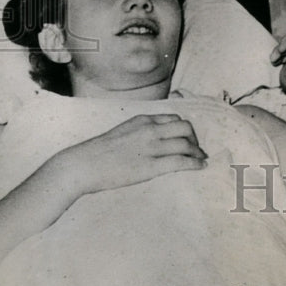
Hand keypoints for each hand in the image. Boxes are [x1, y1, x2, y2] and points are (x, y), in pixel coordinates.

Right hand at [64, 114, 207, 195]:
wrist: (84, 164)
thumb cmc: (99, 151)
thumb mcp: (123, 131)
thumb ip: (140, 131)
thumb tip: (153, 140)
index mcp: (143, 120)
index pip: (173, 118)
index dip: (184, 129)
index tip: (188, 138)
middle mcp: (150, 130)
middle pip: (185, 128)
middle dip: (194, 138)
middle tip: (196, 149)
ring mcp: (151, 147)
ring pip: (185, 144)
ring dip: (197, 152)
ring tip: (200, 159)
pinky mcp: (150, 166)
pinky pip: (180, 162)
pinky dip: (194, 163)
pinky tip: (199, 167)